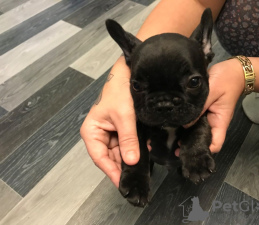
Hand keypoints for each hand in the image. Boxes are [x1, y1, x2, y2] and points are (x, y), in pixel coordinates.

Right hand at [80, 57, 138, 186]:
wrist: (127, 75)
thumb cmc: (120, 93)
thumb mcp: (124, 118)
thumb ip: (128, 140)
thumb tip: (131, 162)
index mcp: (91, 132)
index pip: (100, 157)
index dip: (111, 171)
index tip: (122, 183)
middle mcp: (98, 134)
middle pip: (110, 156)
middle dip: (122, 166)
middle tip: (135, 179)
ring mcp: (110, 133)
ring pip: (119, 152)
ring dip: (129, 158)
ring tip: (141, 169)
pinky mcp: (120, 129)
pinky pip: (126, 144)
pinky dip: (134, 149)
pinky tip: (143, 155)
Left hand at [184, 59, 243, 152]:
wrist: (234, 69)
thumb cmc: (226, 79)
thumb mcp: (212, 92)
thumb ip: (199, 107)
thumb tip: (185, 124)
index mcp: (220, 121)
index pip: (216, 143)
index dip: (205, 151)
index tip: (189, 154)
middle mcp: (214, 122)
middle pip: (204, 139)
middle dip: (192, 145)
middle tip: (175, 149)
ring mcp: (209, 116)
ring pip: (198, 130)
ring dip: (187, 135)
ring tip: (172, 140)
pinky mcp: (203, 110)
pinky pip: (195, 120)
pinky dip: (187, 124)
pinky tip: (176, 125)